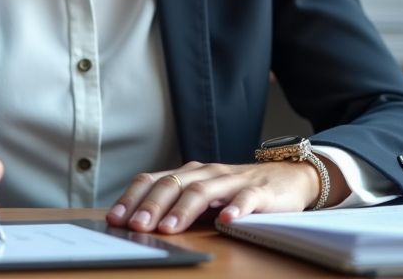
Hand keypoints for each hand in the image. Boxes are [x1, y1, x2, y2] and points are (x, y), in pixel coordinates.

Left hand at [105, 157, 344, 233]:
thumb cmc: (237, 191)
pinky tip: (227, 220)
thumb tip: (137, 226)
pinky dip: (235, 208)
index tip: (115, 218)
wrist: (287, 178)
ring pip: (203, 191)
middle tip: (136, 226)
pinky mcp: (259, 192)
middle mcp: (206, 173)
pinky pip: (245, 198)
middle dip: (153, 206)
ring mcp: (232, 181)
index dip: (133, 198)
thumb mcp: (203, 196)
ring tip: (169, 229)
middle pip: (174, 184)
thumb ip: (176, 206)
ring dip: (184, 210)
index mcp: (188, 174)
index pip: (154, 180)